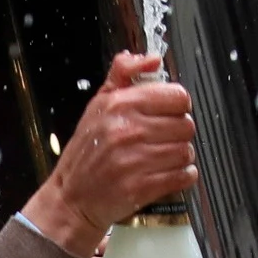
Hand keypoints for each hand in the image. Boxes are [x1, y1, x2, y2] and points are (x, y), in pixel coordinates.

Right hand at [20, 52, 196, 257]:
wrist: (72, 198)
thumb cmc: (86, 152)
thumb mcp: (98, 104)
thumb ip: (123, 74)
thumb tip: (151, 59)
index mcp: (119, 104)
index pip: (177, 97)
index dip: (177, 106)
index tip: (168, 114)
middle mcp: (128, 130)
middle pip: (186, 125)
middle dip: (178, 133)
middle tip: (163, 139)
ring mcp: (135, 160)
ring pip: (186, 152)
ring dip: (180, 156)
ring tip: (163, 158)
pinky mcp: (142, 187)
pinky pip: (183, 176)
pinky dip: (181, 176)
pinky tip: (168, 174)